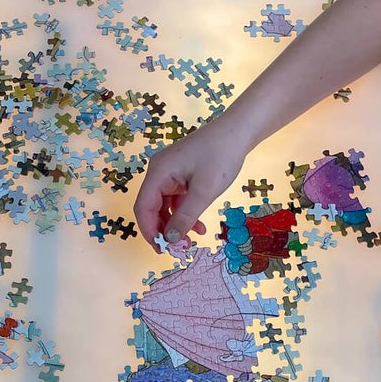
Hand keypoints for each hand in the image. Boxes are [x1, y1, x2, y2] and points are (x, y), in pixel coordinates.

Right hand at [133, 121, 248, 245]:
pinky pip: (176, 200)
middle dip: (163, 230)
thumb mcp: (204, 191)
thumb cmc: (221, 156)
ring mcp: (170, 173)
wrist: (238, 132)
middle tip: (180, 249)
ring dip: (176, 225)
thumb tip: (169, 239)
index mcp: (158, 172)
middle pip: (151, 208)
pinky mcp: (181, 175)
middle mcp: (159, 172)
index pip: (143, 207)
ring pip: (164, 206)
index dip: (149, 231)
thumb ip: (185, 217)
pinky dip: (185, 214)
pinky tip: (199, 226)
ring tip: (191, 241)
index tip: (162, 250)